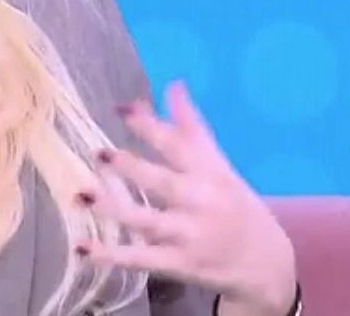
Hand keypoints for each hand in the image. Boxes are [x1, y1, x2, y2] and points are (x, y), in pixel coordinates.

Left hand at [72, 81, 297, 315]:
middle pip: (163, 183)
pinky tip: (81, 248)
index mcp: (210, 173)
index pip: (179, 144)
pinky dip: (111, 256)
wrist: (268, 265)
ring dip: (113, 209)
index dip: (151, 126)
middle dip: (132, 168)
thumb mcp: (219, 166)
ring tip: (82, 195)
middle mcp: (200, 202)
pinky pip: (140, 259)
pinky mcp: (179, 264)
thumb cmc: (234, 205)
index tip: (122, 108)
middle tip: (99, 154)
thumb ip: (190, 128)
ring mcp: (189, 235)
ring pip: (147, 221)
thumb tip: (173, 84)